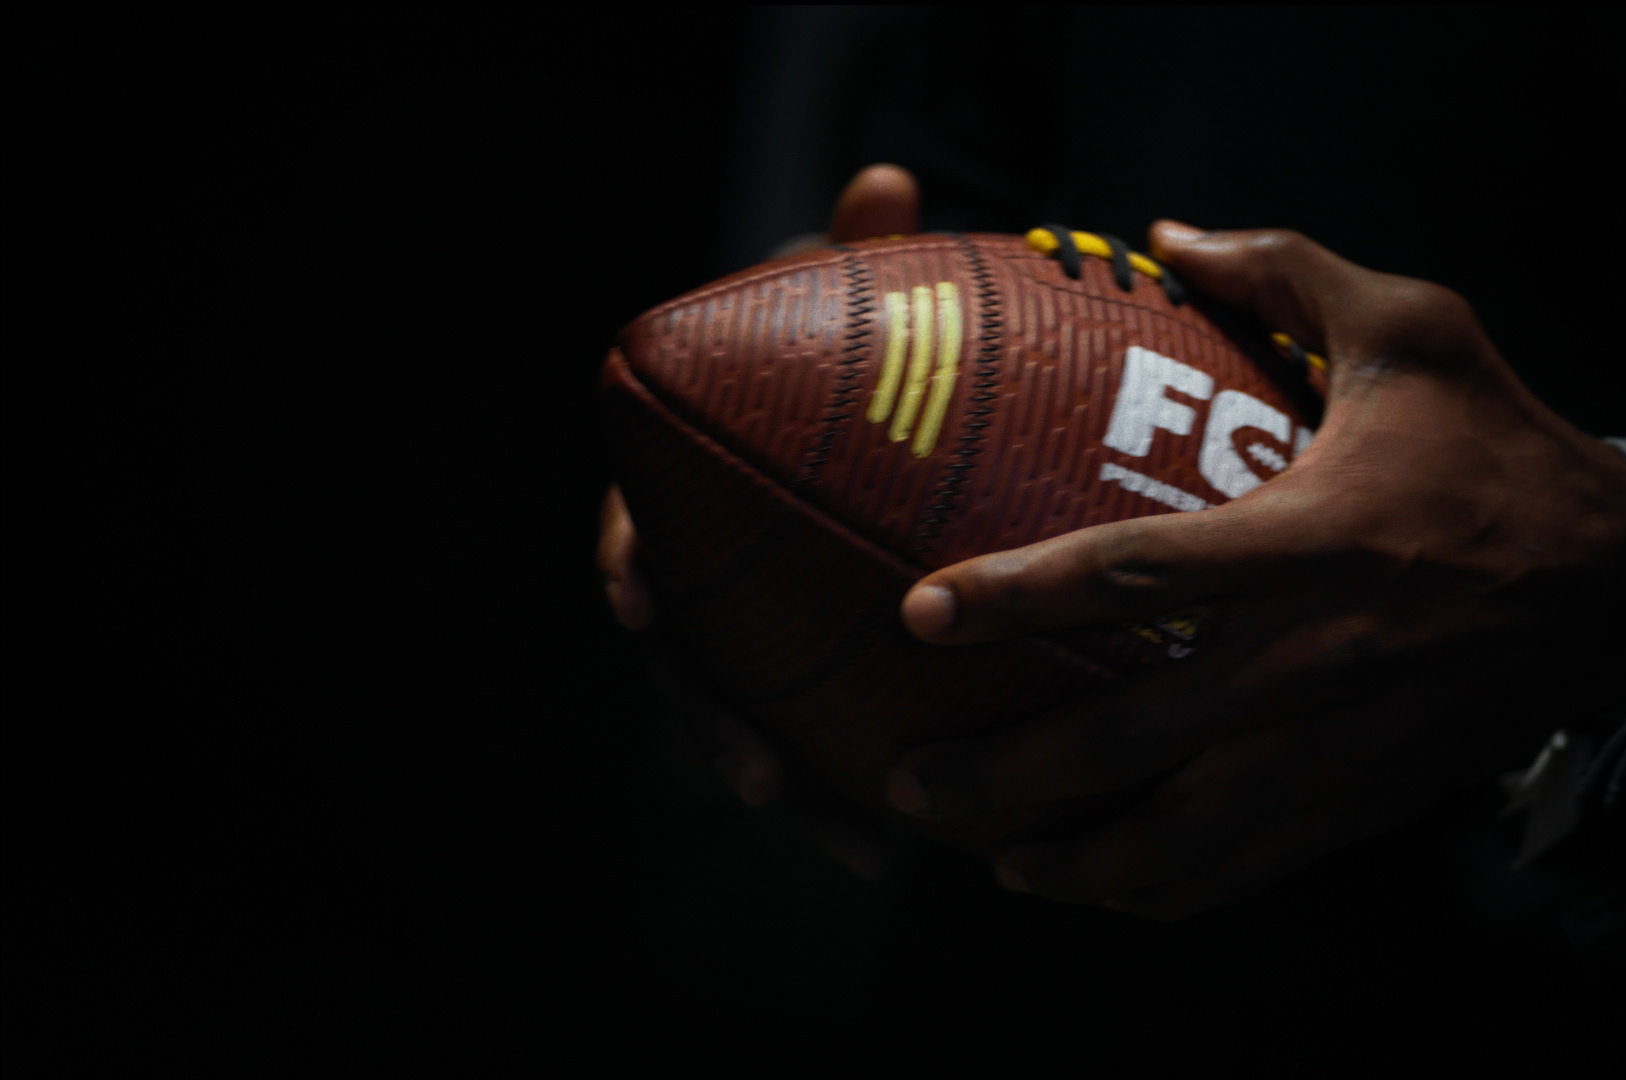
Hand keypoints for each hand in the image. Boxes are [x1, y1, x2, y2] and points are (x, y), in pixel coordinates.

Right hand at [599, 164, 920, 878]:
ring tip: (870, 851)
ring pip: (760, 724)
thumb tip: (885, 178)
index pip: (632, 529)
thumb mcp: (835, 302)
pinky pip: (829, 734)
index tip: (633, 604)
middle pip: (687, 665)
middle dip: (718, 732)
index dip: (628, 562)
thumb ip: (850, 254)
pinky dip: (865, 779)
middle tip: (762, 787)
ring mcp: (754, 634)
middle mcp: (703, 579)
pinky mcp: (808, 670)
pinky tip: (930, 834)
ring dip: (804, 789)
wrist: (843, 412)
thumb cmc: (828, 353)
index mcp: (683, 499)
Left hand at [886, 223, 1625, 917]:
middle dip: (1006, 778)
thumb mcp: (1416, 331)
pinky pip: (1246, 870)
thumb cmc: (1502, 450)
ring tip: (990, 862)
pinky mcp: (1363, 801)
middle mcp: (1311, 663)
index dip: (1018, 596)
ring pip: (1180, 840)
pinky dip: (1163, 890)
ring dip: (1073, 863)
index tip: (920, 615)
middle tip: (914, 785)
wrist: (1622, 585)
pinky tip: (1103, 886)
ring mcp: (1335, 750)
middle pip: (1128, 741)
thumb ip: (1287, 273)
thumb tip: (1165, 235)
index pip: (1136, 574)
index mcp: (1311, 541)